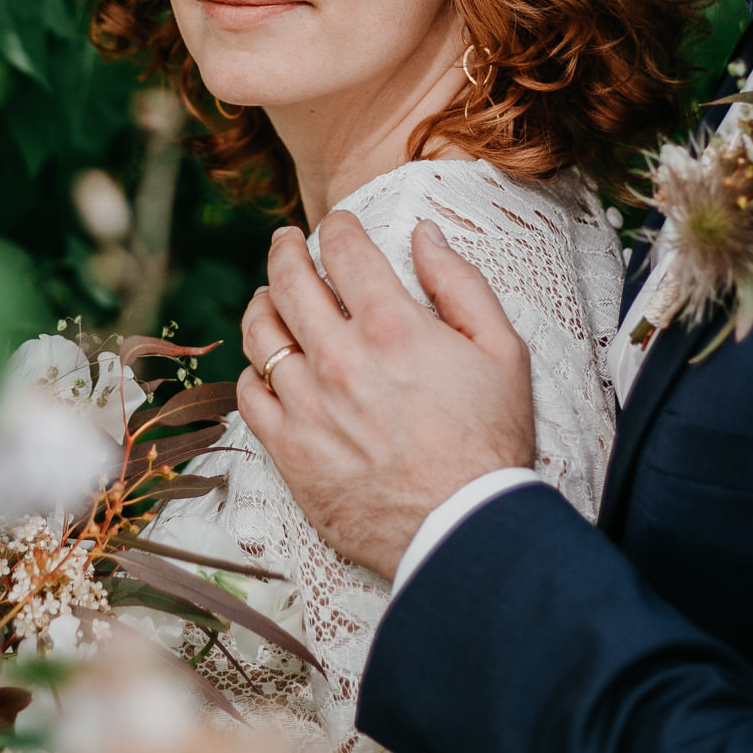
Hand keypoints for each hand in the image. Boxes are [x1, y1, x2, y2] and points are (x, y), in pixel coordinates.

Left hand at [235, 212, 536, 578]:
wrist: (463, 527)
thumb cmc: (490, 441)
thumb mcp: (502, 350)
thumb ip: (459, 284)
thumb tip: (425, 235)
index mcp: (392, 326)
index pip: (345, 251)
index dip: (337, 227)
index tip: (337, 226)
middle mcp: (340, 358)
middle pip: (289, 281)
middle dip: (284, 250)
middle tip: (286, 242)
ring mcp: (308, 404)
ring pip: (260, 333)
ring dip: (262, 303)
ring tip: (268, 296)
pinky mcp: (289, 450)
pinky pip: (250, 395)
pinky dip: (254, 370)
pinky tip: (267, 365)